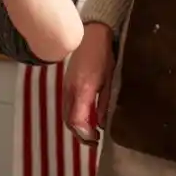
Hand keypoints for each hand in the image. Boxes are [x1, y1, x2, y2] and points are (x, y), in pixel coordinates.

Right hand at [63, 22, 115, 144]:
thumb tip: (103, 123)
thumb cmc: (104, 55)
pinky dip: (73, 115)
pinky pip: (66, 105)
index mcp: (83, 90)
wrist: (92, 34)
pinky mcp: (66, 83)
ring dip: (76, 126)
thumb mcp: (110, 80)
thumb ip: (105, 104)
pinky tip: (85, 117)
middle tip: (94, 140)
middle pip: (68, 121)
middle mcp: (71, 90)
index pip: (77, 121)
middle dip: (80, 135)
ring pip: (65, 114)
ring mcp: (66, 86)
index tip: (96, 140)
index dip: (85, 135)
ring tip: (90, 131)